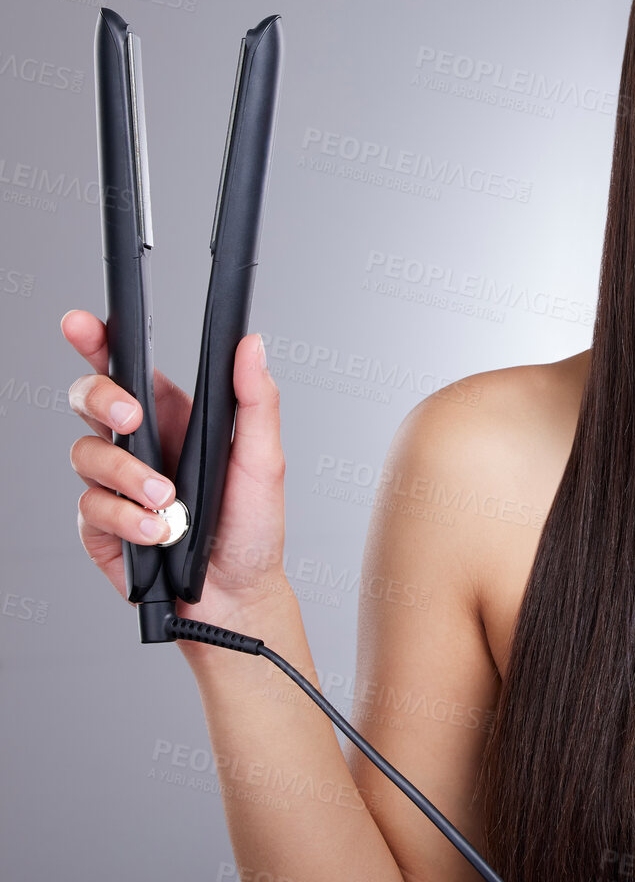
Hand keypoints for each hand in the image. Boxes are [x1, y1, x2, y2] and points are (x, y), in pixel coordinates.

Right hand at [63, 309, 293, 635]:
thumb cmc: (254, 527)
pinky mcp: (100, 525)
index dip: (99, 342)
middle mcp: (141, 447)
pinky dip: (125, 519)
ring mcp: (115, 486)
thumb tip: (252, 345)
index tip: (83, 324)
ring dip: (128, 477)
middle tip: (130, 418)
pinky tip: (156, 531)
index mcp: (176, 419)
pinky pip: (90, 507)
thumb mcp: (265, 459)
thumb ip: (256, 400)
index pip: (129, 370)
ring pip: (86, 454)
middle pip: (90, 400)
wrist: (236, 596)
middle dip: (101, 399)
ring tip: (168, 501)